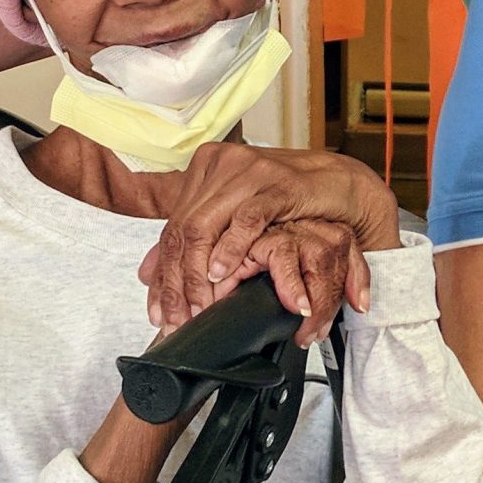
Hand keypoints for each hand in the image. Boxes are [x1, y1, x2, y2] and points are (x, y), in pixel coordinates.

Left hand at [140, 143, 397, 331]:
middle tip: (176, 318)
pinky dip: (229, 250)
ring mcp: (248, 171)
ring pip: (204, 226)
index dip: (163, 275)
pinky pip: (245, 219)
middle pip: (183, 230)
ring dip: (197, 274)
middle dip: (177, 282)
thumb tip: (146, 272)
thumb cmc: (284, 199)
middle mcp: (221, 164)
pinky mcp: (277, 184)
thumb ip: (194, 238)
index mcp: (204, 167)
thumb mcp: (233, 215)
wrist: (335, 181)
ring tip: (197, 307)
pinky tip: (220, 274)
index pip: (172, 227)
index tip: (158, 312)